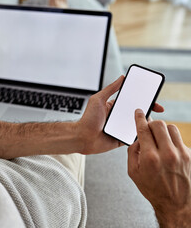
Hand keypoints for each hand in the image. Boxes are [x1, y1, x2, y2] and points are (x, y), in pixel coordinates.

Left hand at [77, 76, 163, 154]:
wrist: (82, 137)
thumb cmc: (87, 118)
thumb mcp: (98, 99)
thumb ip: (110, 88)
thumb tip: (122, 77)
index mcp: (115, 107)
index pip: (133, 101)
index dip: (144, 99)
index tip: (154, 97)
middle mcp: (119, 117)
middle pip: (139, 113)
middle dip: (150, 111)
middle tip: (159, 110)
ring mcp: (122, 129)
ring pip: (139, 125)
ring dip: (146, 123)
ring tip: (151, 121)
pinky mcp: (122, 140)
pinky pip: (135, 138)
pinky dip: (142, 135)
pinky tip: (147, 132)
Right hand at [128, 110, 190, 226]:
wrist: (176, 204)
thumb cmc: (153, 189)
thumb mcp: (133, 172)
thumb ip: (133, 152)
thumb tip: (138, 138)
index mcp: (150, 158)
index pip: (144, 130)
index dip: (140, 118)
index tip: (139, 112)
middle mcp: (167, 154)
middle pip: (159, 124)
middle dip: (151, 124)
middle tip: (148, 129)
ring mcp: (181, 154)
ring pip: (171, 128)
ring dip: (163, 131)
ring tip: (159, 140)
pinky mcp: (190, 155)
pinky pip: (179, 140)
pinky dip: (172, 142)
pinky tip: (168, 152)